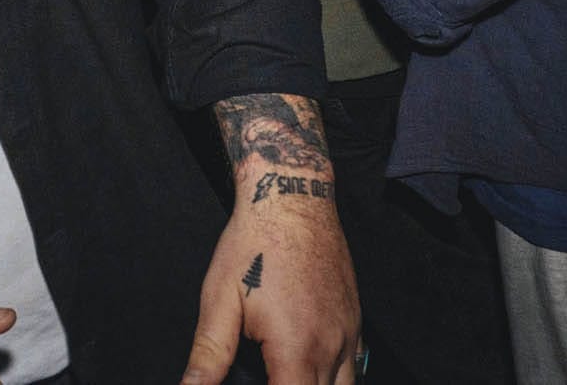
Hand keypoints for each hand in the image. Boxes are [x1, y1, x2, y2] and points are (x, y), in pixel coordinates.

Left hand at [182, 179, 358, 384]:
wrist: (293, 200)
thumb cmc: (255, 243)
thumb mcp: (219, 298)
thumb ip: (209, 353)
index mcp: (297, 349)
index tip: (252, 383)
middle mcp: (331, 348)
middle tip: (265, 374)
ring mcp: (350, 337)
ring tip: (284, 374)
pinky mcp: (356, 324)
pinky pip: (354, 369)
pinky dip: (333, 379)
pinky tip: (309, 371)